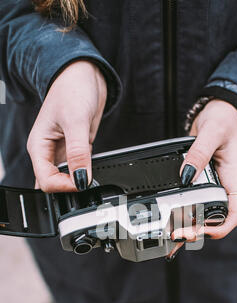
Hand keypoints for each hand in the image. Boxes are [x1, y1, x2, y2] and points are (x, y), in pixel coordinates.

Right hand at [27, 60, 106, 191]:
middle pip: (53, 184)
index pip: (45, 180)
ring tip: (91, 175)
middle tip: (87, 181)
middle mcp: (48, 152)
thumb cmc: (72, 89)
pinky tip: (92, 170)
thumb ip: (78, 152)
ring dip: (77, 182)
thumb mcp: (76, 121)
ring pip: (64, 179)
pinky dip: (85, 174)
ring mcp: (61, 152)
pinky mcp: (75, 151)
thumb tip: (82, 178)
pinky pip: (77, 170)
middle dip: (69, 188)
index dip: (64, 186)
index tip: (83, 182)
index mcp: (39, 146)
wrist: (83, 75)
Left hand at [167, 99, 236, 258]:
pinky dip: (179, 214)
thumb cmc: (224, 120)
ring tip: (169, 239)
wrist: (219, 113)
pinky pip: (190, 202)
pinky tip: (168, 223)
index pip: (234, 213)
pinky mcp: (197, 183)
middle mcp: (222, 187)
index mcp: (232, 179)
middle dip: (197, 232)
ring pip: (200, 215)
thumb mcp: (213, 132)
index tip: (204, 231)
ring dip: (186, 228)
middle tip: (177, 235)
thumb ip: (199, 153)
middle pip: (214, 220)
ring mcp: (210, 187)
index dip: (221, 227)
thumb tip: (186, 174)